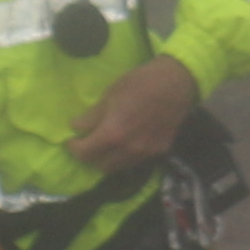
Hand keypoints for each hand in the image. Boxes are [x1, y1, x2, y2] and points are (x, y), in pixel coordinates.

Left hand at [61, 54, 202, 175]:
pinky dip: (127, 155)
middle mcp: (128, 150)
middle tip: (89, 143)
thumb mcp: (110, 94)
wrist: (177, 82)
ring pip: (120, 167)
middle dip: (91, 157)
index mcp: (112, 134)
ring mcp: (145, 153)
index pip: (84, 154)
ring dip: (109, 159)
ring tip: (108, 144)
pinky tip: (129, 142)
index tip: (72, 140)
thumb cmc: (140, 82)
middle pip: (101, 166)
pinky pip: (137, 160)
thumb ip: (93, 115)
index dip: (74, 148)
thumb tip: (76, 127)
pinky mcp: (159, 151)